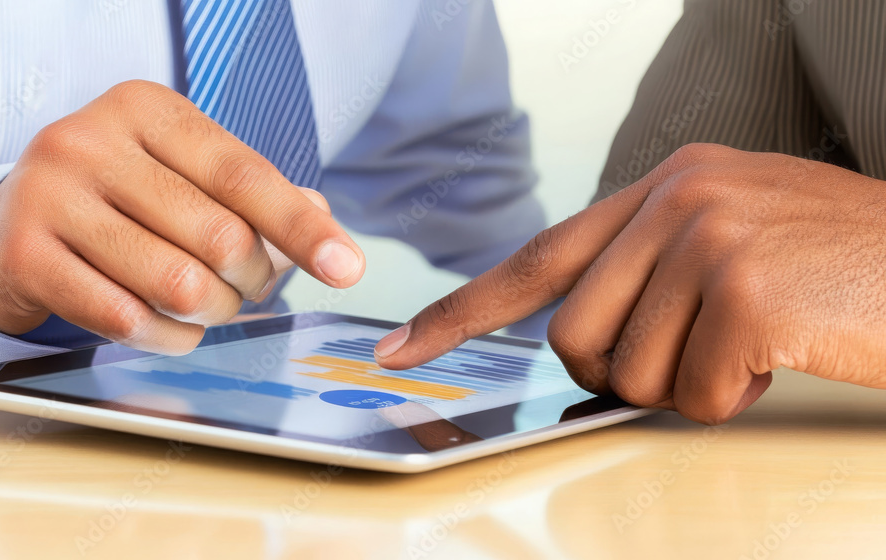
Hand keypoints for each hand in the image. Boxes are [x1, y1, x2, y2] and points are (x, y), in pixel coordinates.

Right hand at [0, 80, 364, 353]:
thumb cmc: (121, 198)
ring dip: (214, 312)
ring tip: (209, 305)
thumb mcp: (183, 174)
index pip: (244, 175)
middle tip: (249, 286)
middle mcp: (91, 141)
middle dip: (253, 280)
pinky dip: (169, 338)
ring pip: (177, 284)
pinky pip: (125, 319)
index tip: (347, 269)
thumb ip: (255, 195)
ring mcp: (50, 196)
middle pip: (218, 236)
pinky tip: (174, 328)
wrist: (10, 223)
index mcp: (144, 110)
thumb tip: (326, 226)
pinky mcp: (24, 256)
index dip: (302, 228)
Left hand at [375, 144, 885, 423]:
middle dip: (623, 369)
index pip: (539, 257)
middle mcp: (678, 200)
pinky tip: (780, 359)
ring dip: (689, 385)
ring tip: (752, 346)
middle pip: (574, 335)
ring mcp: (711, 241)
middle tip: (695, 353)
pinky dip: (734, 398)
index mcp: (664, 186)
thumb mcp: (732, 233)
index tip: (403, 346)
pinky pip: (695, 393)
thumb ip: (646, 265)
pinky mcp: (746, 292)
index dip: (462, 310)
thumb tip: (574, 332)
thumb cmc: (835, 262)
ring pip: (630, 372)